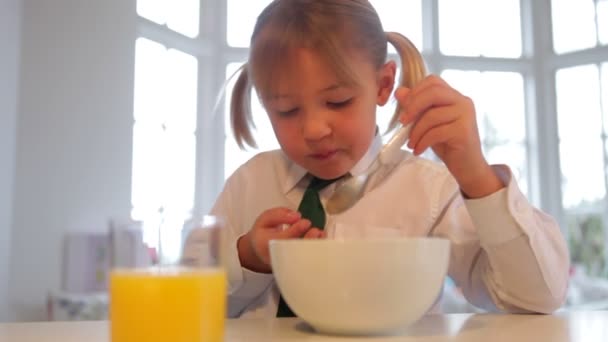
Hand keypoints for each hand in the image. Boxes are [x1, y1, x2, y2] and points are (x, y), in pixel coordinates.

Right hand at [238, 207, 322, 272]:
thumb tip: (296, 215)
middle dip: (308, 241)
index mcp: (266, 244)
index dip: (296, 230)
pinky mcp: (295, 268)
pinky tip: (322, 242)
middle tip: (316, 231)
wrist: (260, 252)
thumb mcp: (264, 219)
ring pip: (303, 259)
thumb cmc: (264, 235)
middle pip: (295, 252)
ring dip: (315, 247)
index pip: (283, 239)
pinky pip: (308, 262)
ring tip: (321, 235)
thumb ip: (278, 215)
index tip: (306, 222)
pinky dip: (318, 252)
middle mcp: (277, 258)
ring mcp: (287, 265)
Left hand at [395, 75, 502, 197]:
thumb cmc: (447, 144)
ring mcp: (466, 115)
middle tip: (402, 122)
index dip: (415, 92)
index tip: (404, 109)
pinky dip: (422, 142)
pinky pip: (436, 132)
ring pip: (432, 115)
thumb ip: (416, 107)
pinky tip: (418, 150)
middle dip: (413, 106)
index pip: (433, 81)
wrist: (467, 166)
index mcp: (454, 96)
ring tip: (411, 144)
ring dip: (416, 132)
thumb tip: (399, 92)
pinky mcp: (464, 131)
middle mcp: (463, 101)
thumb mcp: (428, 124)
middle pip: (433, 92)